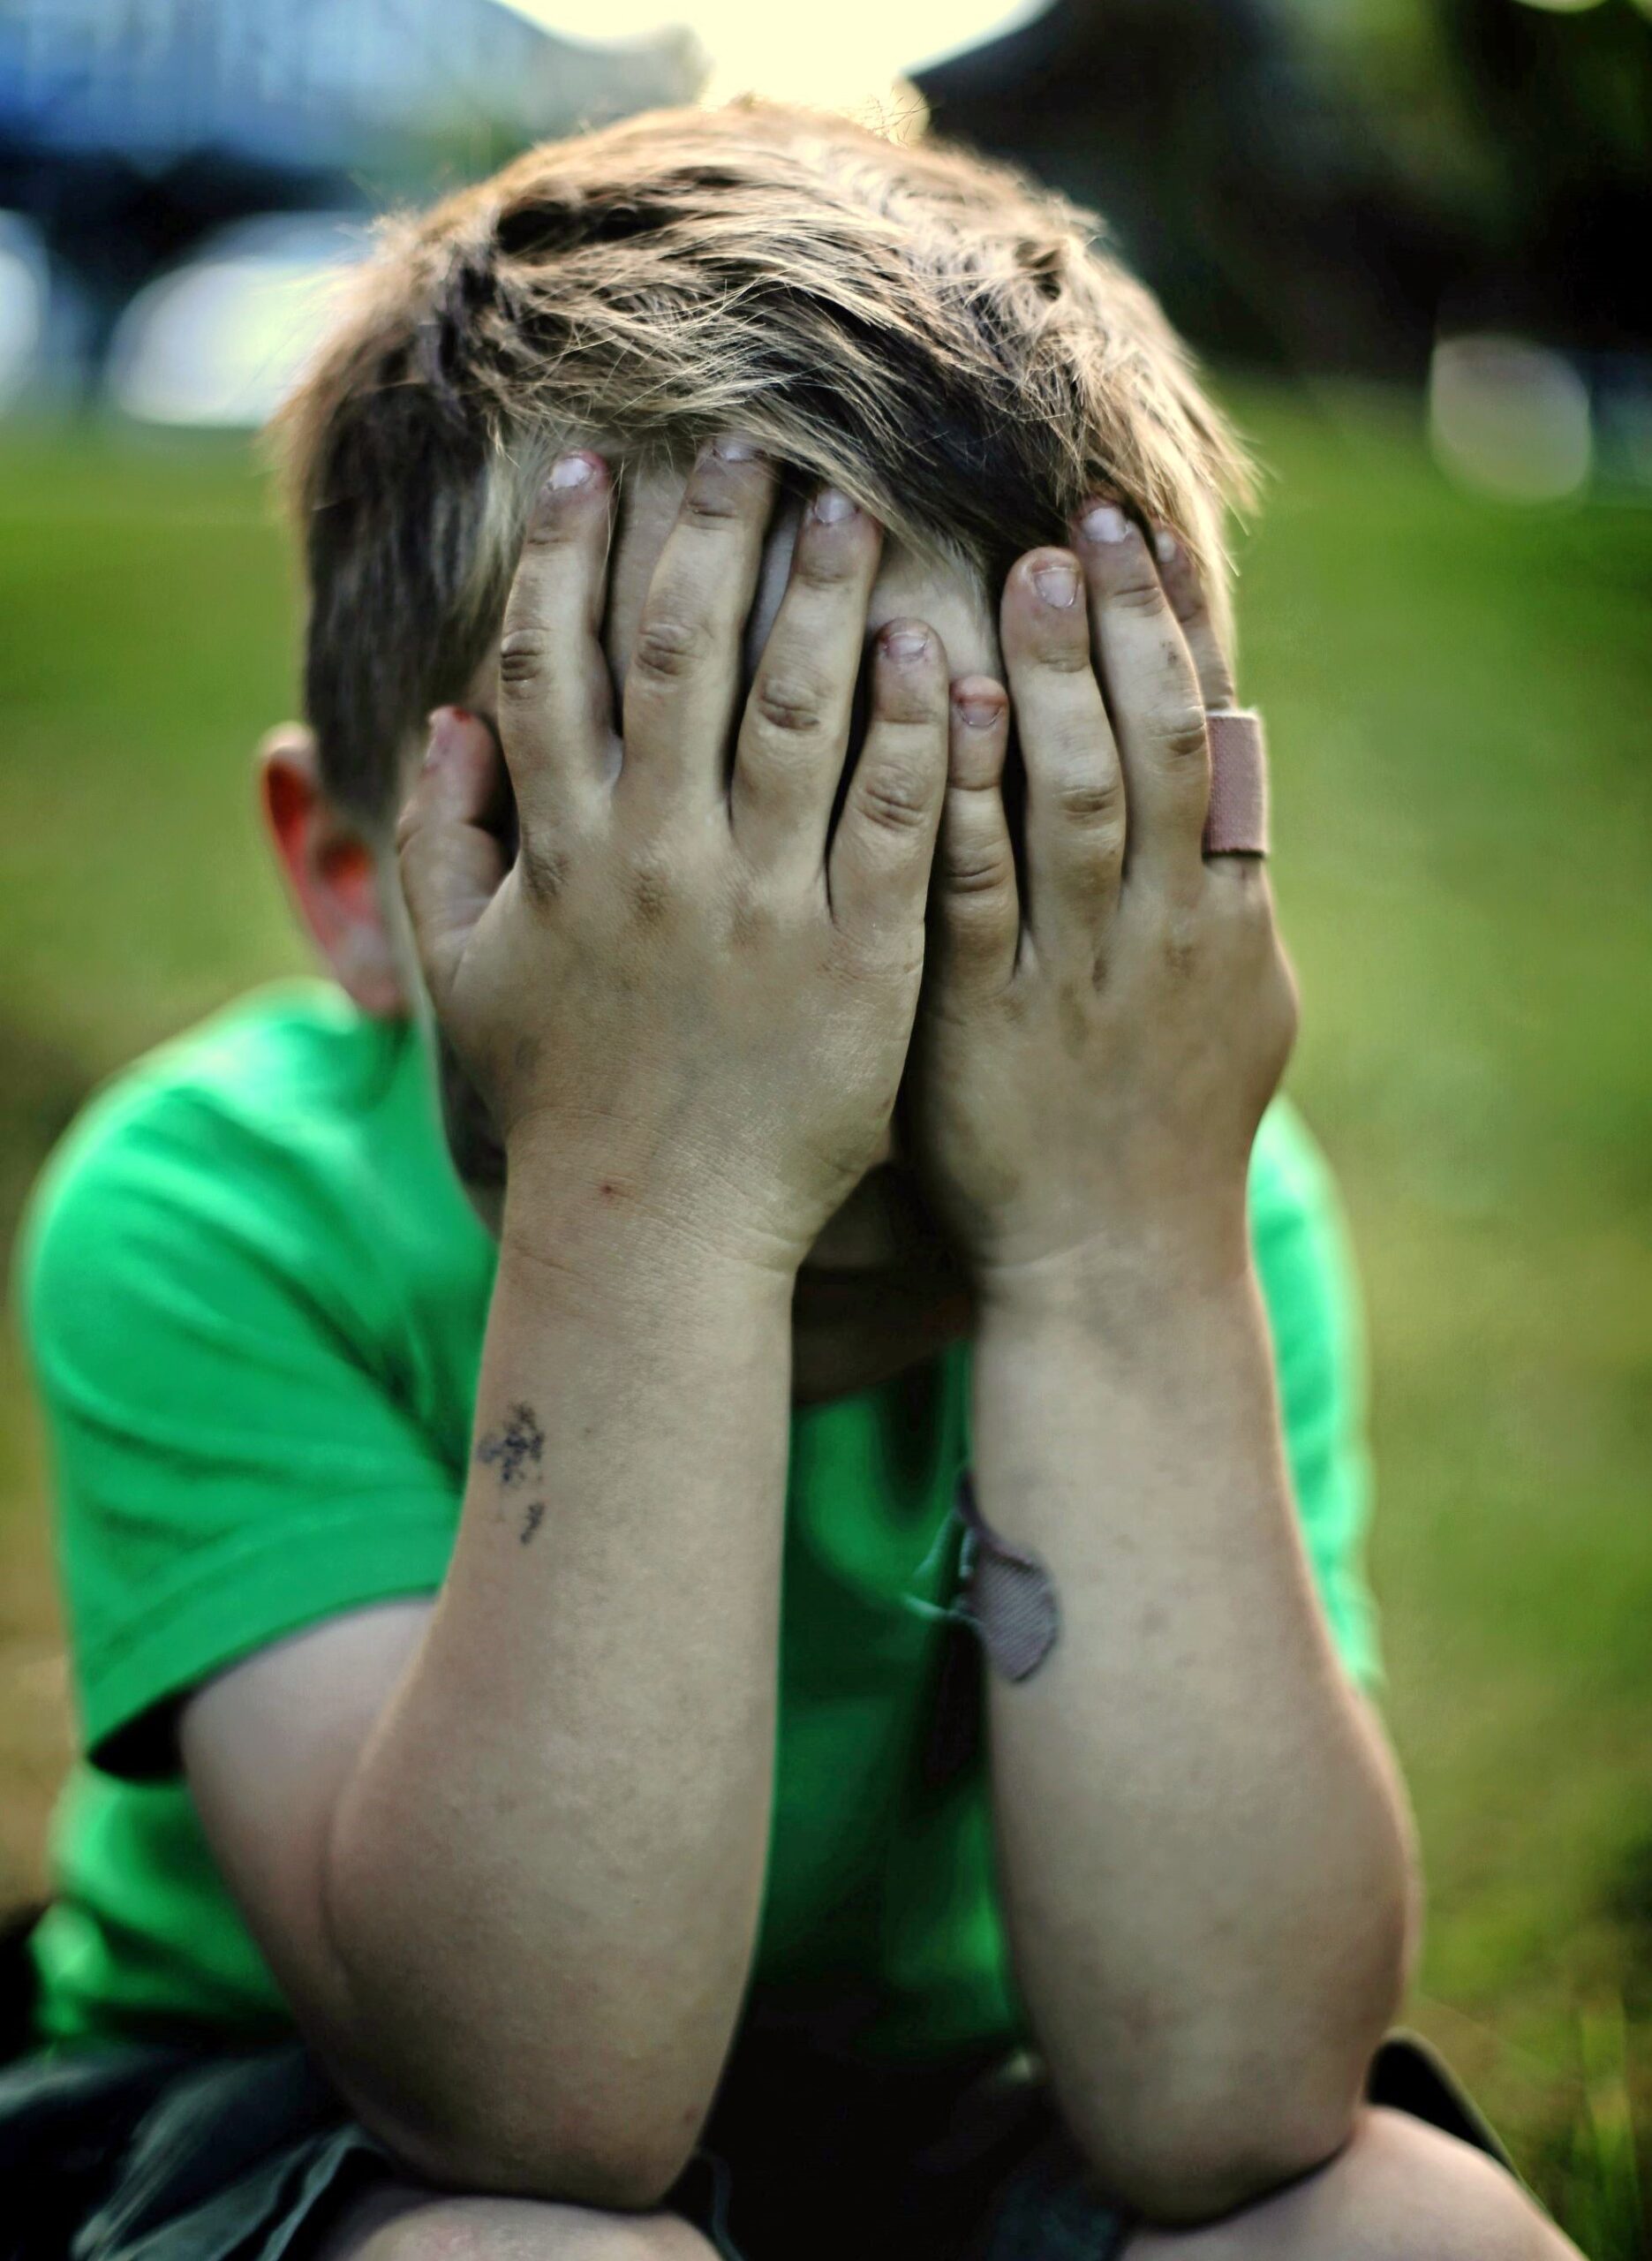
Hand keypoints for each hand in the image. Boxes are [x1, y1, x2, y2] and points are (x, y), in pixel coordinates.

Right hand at [396, 440, 950, 1276]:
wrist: (659, 1230)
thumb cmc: (563, 1097)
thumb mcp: (467, 975)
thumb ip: (438, 844)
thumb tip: (445, 719)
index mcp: (561, 855)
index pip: (551, 668)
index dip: (570, 557)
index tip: (598, 468)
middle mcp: (658, 862)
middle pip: (679, 660)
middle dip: (709, 538)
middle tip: (751, 447)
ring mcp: (763, 908)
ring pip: (797, 715)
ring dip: (823, 600)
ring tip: (852, 512)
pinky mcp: (858, 960)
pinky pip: (893, 820)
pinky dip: (912, 731)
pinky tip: (936, 653)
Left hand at [911, 504, 1296, 1287]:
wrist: (1107, 1263)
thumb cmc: (1162, 1127)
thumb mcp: (1233, 1006)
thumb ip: (1220, 888)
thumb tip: (1225, 771)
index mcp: (1225, 917)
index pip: (1217, 741)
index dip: (1179, 635)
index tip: (1143, 537)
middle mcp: (1163, 931)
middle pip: (1157, 746)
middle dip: (1122, 630)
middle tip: (1076, 527)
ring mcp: (1075, 972)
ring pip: (1079, 797)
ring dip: (1055, 679)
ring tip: (1021, 573)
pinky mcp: (984, 1017)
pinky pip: (976, 883)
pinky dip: (967, 788)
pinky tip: (946, 702)